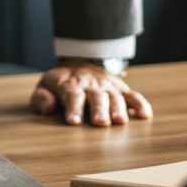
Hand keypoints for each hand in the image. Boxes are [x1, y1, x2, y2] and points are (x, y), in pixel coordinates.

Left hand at [30, 61, 152, 125]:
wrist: (77, 63)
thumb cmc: (59, 84)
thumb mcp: (44, 87)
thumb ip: (41, 98)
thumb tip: (48, 107)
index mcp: (70, 84)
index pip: (72, 95)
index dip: (73, 108)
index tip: (74, 122)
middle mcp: (91, 84)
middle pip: (96, 97)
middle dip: (99, 110)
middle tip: (100, 123)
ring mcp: (107, 86)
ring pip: (115, 96)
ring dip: (118, 108)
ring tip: (120, 121)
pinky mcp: (120, 89)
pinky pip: (132, 95)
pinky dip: (140, 104)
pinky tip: (144, 115)